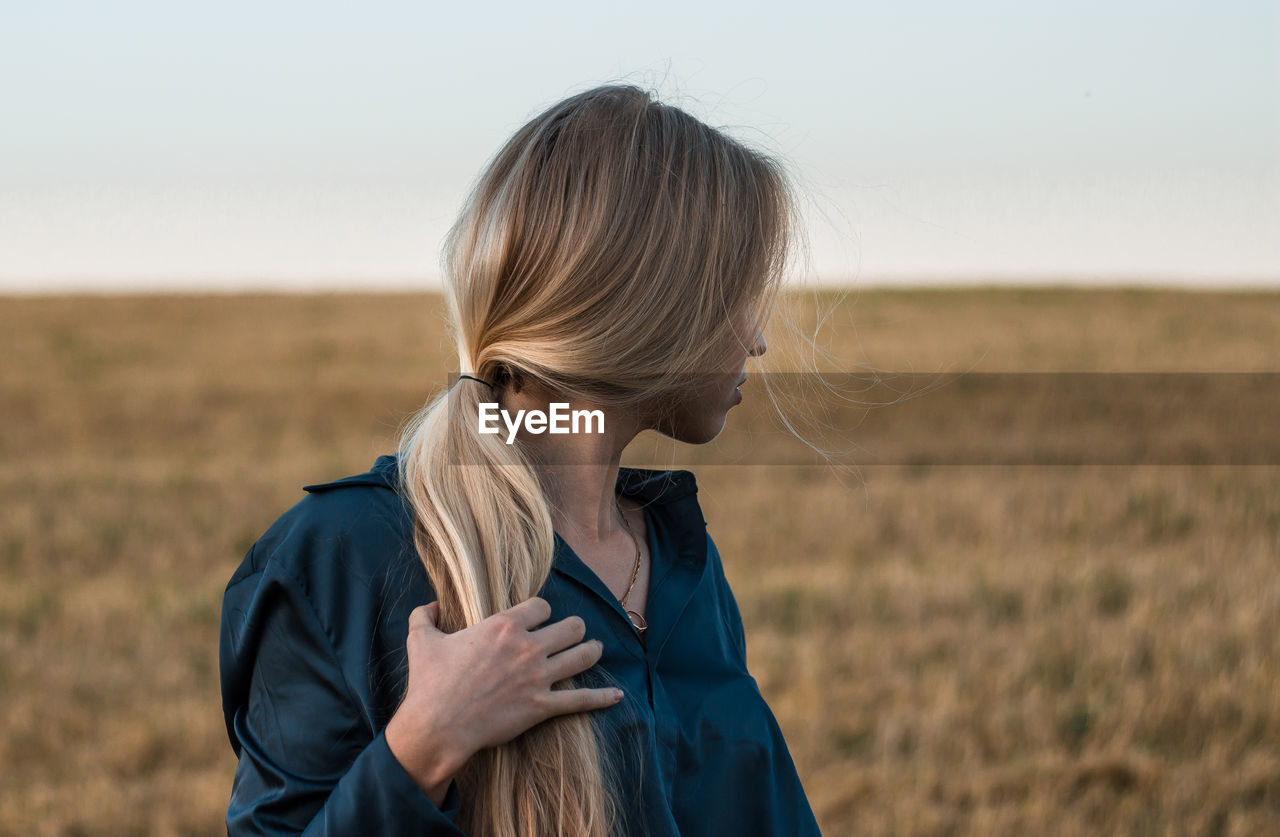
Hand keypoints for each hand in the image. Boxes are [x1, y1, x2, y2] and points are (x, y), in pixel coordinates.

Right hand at [384, 596, 622, 804]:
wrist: (438, 725)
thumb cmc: (429, 682)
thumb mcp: (422, 640)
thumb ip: (424, 615)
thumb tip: (430, 604)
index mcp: (504, 626)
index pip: (542, 606)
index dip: (543, 611)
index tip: (540, 618)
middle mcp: (528, 647)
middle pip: (571, 626)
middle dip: (574, 628)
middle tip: (573, 632)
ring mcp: (539, 677)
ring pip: (582, 656)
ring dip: (592, 651)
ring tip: (596, 649)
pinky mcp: (542, 706)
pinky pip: (581, 700)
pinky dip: (602, 698)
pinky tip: (617, 695)